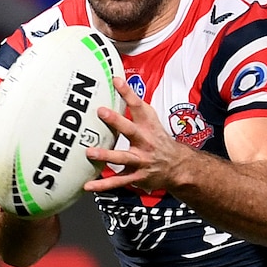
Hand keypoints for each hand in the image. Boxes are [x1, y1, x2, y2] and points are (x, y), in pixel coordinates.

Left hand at [83, 77, 188, 192]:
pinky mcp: (137, 176)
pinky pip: (118, 181)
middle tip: (101, 111)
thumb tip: (118, 83)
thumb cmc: (158, 139)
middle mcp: (145, 141)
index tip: (116, 80)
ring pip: (122, 157)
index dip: (128, 92)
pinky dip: (103, 185)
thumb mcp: (152, 120)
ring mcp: (141, 160)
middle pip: (130, 130)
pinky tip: (88, 185)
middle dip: (116, 121)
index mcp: (148, 126)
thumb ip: (136, 105)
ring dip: (106, 155)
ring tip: (89, 152)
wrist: (178, 166)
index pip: (138, 106)